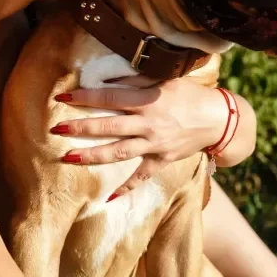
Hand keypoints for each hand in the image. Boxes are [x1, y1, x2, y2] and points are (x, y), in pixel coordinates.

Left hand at [50, 75, 227, 199]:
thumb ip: (135, 80)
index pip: (110, 99)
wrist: (219, 120)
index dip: (85, 97)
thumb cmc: (190, 94)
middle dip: (82, 128)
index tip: (63, 97)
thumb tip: (106, 78)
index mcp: (148, 101)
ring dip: (92, 156)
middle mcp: (149, 124)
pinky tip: (108, 198)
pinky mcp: (162, 160)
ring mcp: (155, 145)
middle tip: (57, 128)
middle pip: (109, 127)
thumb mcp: (165, 80)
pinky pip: (142, 177)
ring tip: (68, 158)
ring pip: (119, 153)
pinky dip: (126, 188)